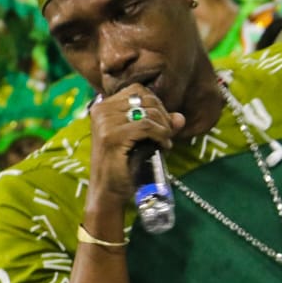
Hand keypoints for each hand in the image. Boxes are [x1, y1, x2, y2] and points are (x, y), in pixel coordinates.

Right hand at [87, 84, 185, 209]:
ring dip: (163, 127)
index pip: (138, 89)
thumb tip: (180, 118)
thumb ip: (160, 125)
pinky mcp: (111, 136)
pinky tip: (164, 147)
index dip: (156, 104)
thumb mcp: (143, 140)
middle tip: (166, 135)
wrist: (108, 192)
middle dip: (162, 116)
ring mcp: (104, 123)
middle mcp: (101, 110)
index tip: (162, 124)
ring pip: (147, 111)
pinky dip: (160, 135)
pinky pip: (146, 126)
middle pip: (145, 98)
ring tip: (165, 142)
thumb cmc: (124, 165)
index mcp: (103, 106)